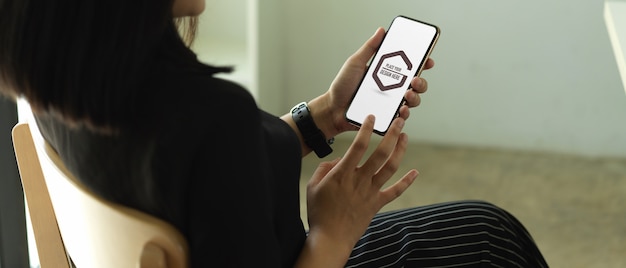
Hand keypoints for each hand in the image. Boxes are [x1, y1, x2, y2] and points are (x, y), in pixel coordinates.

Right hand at [298, 115, 417, 265]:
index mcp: (342, 174)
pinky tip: (415, 172)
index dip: (366, 130)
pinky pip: (395, 192)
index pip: (357, 146)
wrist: (330, 238)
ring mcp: (370, 192)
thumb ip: (325, 168)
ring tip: (405, 136)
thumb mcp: (313, 186)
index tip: (371, 117)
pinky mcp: (377, 204)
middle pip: (381, 153)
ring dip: (400, 150)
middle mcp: (360, 180)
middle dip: (391, 134)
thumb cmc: (318, 211)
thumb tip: (339, 160)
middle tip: (399, 121)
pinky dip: (407, 182)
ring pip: (390, 167)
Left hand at [309, 27, 434, 136]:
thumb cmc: (343, 86)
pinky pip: (401, 118)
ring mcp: (391, 104)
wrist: (332, 108)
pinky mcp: (387, 118)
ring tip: (407, 94)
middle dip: (422, 82)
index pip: (410, 68)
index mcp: (388, 74)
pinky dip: (404, 114)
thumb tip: (381, 31)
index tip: (428, 60)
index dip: (423, 63)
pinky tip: (401, 110)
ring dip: (415, 97)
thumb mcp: (355, 63)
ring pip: (413, 101)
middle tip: (414, 79)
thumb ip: (369, 48)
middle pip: (417, 85)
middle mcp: (392, 89)